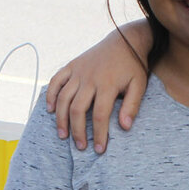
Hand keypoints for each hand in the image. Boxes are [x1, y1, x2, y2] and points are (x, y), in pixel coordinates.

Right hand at [45, 32, 148, 152]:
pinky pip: (56, 81)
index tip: (99, 149)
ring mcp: (78, 71)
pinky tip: (50, 111)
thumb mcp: (139, 85)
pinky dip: (50, 95)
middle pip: (78, 109)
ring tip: (63, 135)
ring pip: (63, 98)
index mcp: (107, 84)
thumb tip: (124, 127)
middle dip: (77, 131)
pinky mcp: (72, 66)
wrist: (125, 40)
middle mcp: (89, 78)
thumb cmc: (133, 66)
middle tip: (80, 146)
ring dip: (61, 119)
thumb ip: (132, 106)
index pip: (100, 115)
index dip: (98, 134)